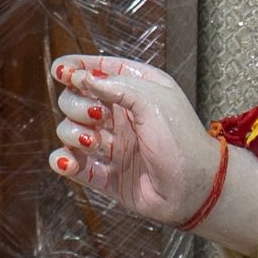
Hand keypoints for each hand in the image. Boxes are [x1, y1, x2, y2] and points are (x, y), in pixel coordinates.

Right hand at [45, 54, 220, 227]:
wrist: (196, 189)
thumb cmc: (182, 139)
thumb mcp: (153, 99)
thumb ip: (114, 84)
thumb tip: (79, 77)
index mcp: (134, 88)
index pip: (95, 70)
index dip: (74, 68)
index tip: (61, 72)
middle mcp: (119, 114)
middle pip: (74, 99)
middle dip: (78, 104)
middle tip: (99, 116)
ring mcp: (110, 144)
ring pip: (68, 130)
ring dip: (74, 133)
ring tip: (95, 142)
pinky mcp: (104, 174)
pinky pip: (70, 163)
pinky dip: (63, 161)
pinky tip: (70, 161)